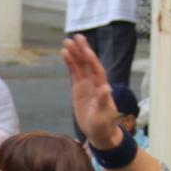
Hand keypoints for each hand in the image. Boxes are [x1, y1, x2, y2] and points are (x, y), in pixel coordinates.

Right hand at [62, 35, 121, 149]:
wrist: (100, 132)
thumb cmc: (103, 125)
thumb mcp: (103, 116)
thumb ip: (103, 101)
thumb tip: (106, 88)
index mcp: (101, 88)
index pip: (96, 70)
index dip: (91, 59)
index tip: (85, 49)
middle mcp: (94, 83)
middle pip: (88, 63)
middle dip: (82, 50)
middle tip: (75, 37)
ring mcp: (86, 85)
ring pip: (80, 66)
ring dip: (74, 54)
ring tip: (66, 42)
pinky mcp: (78, 89)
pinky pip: (74, 73)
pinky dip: (70, 64)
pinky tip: (65, 55)